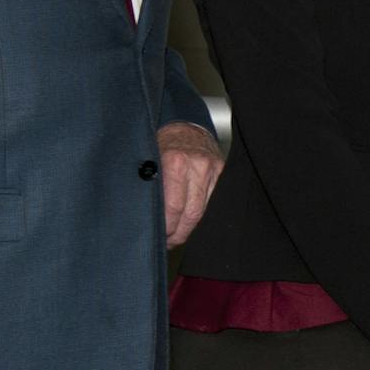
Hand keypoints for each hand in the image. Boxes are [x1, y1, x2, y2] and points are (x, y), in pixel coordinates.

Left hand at [157, 122, 224, 246]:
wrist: (184, 127)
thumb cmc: (162, 145)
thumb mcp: (150, 161)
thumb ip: (152, 188)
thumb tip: (146, 219)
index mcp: (174, 162)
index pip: (173, 207)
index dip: (167, 227)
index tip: (161, 238)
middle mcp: (197, 165)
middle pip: (191, 213)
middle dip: (179, 232)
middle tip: (169, 241)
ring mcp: (213, 170)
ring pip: (203, 211)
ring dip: (190, 227)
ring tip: (177, 235)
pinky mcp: (223, 173)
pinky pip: (212, 202)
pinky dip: (200, 214)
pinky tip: (190, 221)